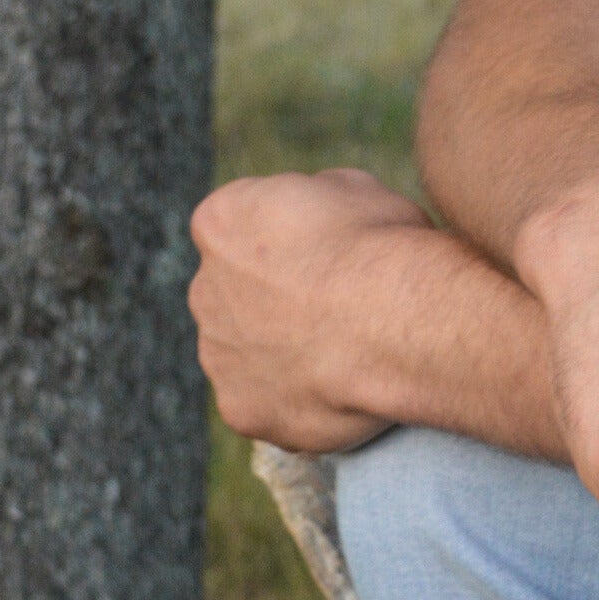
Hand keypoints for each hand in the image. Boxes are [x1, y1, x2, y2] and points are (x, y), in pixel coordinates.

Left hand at [189, 167, 446, 449]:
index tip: (330, 253)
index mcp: (222, 220)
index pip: (242, 224)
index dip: (291, 239)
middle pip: (236, 292)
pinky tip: (341, 389)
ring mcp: (218, 354)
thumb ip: (318, 202)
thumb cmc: (382, 248)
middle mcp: (204, 287)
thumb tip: (323, 218)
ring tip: (345, 353)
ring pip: (246, 351)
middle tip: (338, 307)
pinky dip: (298, 399)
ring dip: (282, 351)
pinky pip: (267, 403)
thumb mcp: (358, 190)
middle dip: (276, 298)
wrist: (394, 325)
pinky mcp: (240, 409)